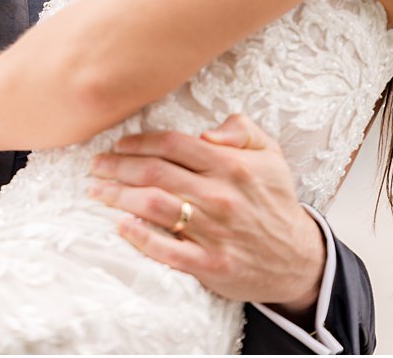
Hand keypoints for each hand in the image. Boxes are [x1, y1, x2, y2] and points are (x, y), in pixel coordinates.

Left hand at [87, 113, 326, 314]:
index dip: (138, 141)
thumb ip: (242, 129)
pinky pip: (166, 249)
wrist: (296, 259)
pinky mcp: (210, 264)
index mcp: (232, 165)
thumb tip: (207, 130)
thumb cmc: (275, 201)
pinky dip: (139, 237)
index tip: (118, 144)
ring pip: (154, 206)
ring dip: (118, 197)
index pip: (172, 144)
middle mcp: (220, 195)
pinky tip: (120, 226)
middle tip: (96, 166)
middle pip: (155, 173)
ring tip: (97, 191)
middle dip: (117, 167)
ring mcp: (214, 231)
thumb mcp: (270, 154)